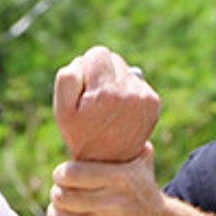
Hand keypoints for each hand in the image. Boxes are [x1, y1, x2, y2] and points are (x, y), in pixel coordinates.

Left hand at [41, 145, 164, 215]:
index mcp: (120, 179)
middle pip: (62, 196)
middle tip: (60, 192)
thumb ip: (128, 140)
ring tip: (58, 208)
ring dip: (53, 212)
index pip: (70, 173)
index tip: (62, 176)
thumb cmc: (140, 189)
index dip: (60, 174)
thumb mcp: (140, 162)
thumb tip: (114, 115)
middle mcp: (114, 205)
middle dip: (56, 193)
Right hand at [54, 46, 159, 161]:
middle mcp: (129, 92)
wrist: (109, 162)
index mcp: (105, 92)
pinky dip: (128, 92)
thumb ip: (67, 77)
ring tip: (108, 106)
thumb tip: (84, 59)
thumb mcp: (61, 110)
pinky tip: (121, 110)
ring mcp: (145, 97)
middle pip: (113, 59)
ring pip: (125, 70)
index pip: (97, 53)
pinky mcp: (154, 102)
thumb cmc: (81, 134)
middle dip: (102, 74)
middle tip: (96, 100)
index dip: (86, 68)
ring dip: (115, 82)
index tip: (85, 90)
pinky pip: (137, 82)